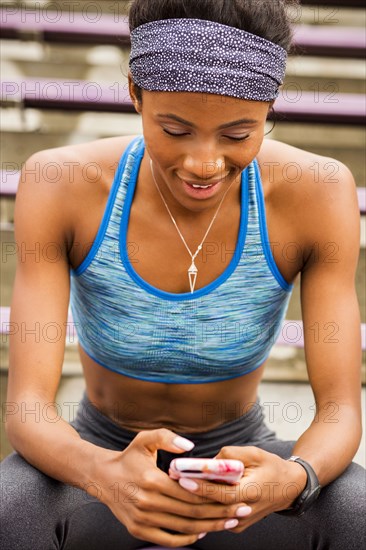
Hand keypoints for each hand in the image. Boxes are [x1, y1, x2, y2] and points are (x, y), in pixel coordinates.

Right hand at [92, 429, 252, 546]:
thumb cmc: (129, 457)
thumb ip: (168, 438)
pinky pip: (169, 539)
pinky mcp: (138, 529)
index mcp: (153, 480)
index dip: (215, 495)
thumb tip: (190, 447)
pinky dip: (188, 537)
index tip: (235, 494)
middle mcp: (148, 502)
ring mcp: (143, 519)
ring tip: (228, 522)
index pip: (191, 492)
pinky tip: (202, 531)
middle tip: (240, 511)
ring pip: (184, 527)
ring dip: (209, 526)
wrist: (104, 477)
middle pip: (192, 512)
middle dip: (219, 513)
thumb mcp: (145, 439)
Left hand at [176, 446, 307, 533]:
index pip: (220, 493)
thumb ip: (230, 455)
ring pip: (212, 513)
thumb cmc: (270, 466)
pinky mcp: (237, 525)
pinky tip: (189, 492)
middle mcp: (245, 511)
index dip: (200, 486)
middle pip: (211, 505)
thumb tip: (206, 462)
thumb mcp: (254, 453)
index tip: (182, 477)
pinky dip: (204, 504)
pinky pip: (216, 515)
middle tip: (172, 476)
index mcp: (251, 492)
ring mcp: (240, 521)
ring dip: (193, 497)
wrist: (289, 488)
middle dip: (190, 490)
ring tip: (176, 481)